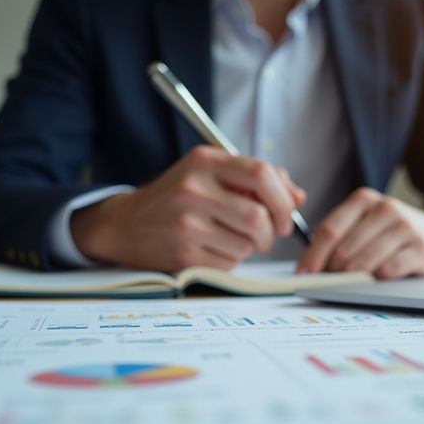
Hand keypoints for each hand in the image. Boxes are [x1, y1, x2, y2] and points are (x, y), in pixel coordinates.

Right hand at [70, 146, 304, 271]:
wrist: (125, 225)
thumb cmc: (176, 197)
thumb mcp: (209, 173)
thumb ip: (254, 179)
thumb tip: (298, 197)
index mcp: (204, 161)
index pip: (261, 174)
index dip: (283, 199)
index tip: (286, 214)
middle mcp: (193, 189)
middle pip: (258, 216)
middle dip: (271, 233)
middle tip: (267, 236)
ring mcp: (186, 223)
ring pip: (247, 244)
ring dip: (249, 248)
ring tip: (231, 239)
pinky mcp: (183, 253)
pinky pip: (229, 263)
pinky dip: (231, 261)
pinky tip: (213, 249)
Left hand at [296, 187, 423, 278]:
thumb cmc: (396, 234)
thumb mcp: (367, 224)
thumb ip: (341, 236)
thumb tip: (310, 266)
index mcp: (364, 200)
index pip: (329, 230)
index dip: (313, 256)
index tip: (302, 274)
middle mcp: (384, 208)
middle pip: (343, 250)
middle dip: (333, 272)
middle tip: (332, 282)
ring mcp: (404, 227)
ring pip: (363, 263)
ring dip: (354, 279)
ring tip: (356, 282)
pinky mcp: (420, 248)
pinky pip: (387, 271)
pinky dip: (378, 280)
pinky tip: (381, 278)